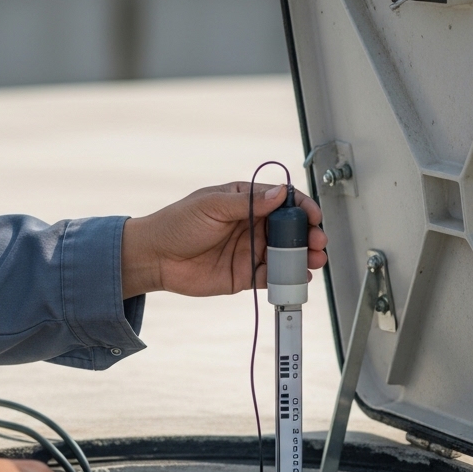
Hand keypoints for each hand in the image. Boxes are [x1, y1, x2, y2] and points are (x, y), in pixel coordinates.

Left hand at [120, 182, 326, 298]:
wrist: (155, 258)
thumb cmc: (177, 224)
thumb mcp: (211, 206)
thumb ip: (246, 202)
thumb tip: (279, 193)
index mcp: (245, 201)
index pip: (281, 200)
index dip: (301, 207)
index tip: (313, 216)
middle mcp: (251, 225)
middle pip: (288, 229)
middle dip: (307, 234)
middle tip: (317, 241)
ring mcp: (250, 250)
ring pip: (284, 253)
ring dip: (302, 257)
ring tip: (315, 260)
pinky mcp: (245, 275)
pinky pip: (271, 276)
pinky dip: (286, 278)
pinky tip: (298, 278)